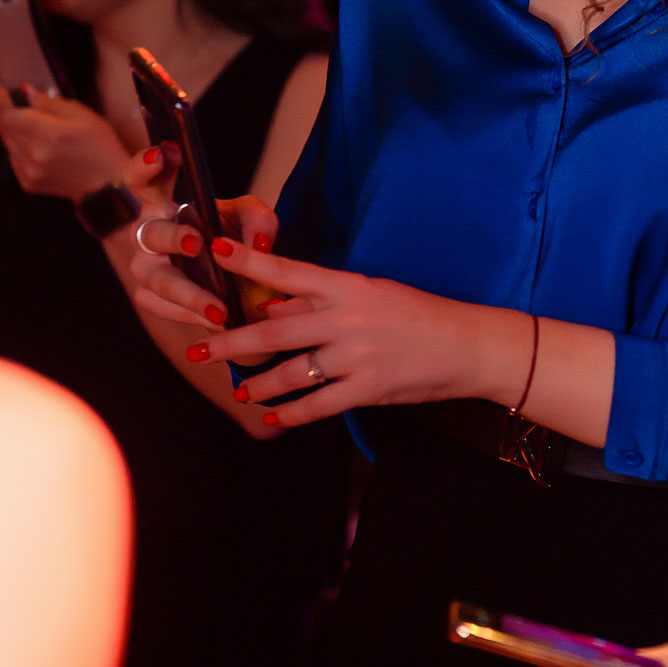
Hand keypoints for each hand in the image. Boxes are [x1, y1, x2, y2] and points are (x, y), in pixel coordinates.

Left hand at [0, 81, 128, 202]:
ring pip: (6, 141)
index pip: (9, 113)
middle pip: (3, 127)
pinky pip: (13, 157)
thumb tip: (25, 92)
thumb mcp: (81, 115)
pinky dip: (12, 142)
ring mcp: (28, 171)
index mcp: (47, 135)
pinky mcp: (28, 182)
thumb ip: (49, 104)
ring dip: (1, 124)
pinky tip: (14, 133)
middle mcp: (32, 155)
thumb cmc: (101, 145)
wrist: (110, 185)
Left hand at [128, 228, 505, 420]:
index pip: (288, 271)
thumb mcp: (371, 294)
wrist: (468, 345)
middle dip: (230, 342)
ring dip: (258, 384)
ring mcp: (356, 355)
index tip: (215, 249)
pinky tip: (271, 417)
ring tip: (239, 390)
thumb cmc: (419, 315)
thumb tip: (273, 310)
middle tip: (198, 350)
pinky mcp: (367, 388)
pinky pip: (317, 405)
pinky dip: (290, 413)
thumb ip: (320, 302)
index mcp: (347, 286)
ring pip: (290, 373)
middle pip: (273, 332)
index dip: (248, 260)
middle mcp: (347, 318)